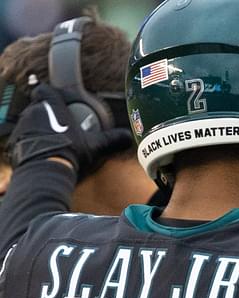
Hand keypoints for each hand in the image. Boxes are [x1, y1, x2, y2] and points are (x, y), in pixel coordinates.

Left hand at [5, 83, 131, 177]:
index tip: (54, 97)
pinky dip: (29, 141)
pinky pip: (21, 137)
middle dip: (45, 112)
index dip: (48, 92)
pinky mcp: (15, 142)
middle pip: (37, 105)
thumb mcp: (94, 146)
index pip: (45, 90)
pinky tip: (40, 150)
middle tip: (57, 123)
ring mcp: (22, 127)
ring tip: (49, 138)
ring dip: (37, 126)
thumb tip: (128, 137)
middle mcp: (34, 113)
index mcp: (52, 107)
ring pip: (28, 121)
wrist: (45, 171)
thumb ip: (110, 139)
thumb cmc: (69, 152)